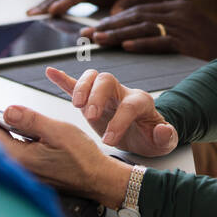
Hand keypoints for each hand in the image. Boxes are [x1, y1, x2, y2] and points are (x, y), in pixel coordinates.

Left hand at [0, 103, 131, 207]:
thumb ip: (30, 120)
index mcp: (21, 157)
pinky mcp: (31, 176)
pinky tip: (10, 137)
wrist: (97, 179)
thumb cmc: (82, 157)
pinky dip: (6, 144)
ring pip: (2, 151)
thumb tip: (7, 111)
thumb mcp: (57, 131)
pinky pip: (11, 157)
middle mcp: (19, 169)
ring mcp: (25, 174)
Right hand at [45, 66, 177, 156]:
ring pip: (92, 78)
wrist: (142, 134)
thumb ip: (165, 137)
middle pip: (107, 81)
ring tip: (76, 105)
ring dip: (81, 88)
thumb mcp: (163, 143)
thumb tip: (163, 129)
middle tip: (91, 116)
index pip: (128, 105)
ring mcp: (105, 94)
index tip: (110, 140)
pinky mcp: (90, 99)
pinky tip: (50, 72)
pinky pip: (75, 84)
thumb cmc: (151, 137)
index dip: (119, 121)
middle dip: (97, 96)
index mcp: (140, 102)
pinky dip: (63, 79)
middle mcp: (121, 93)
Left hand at [81, 0, 216, 60]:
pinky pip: (161, 41)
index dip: (114, 18)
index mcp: (175, 6)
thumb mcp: (185, 29)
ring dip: (119, 34)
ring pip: (144, 27)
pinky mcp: (188, 42)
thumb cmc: (208, 45)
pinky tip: (126, 46)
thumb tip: (130, 34)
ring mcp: (183, 26)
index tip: (94, 27)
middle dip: (109, 25)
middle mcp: (178, 12)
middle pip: (136, 15)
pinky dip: (142, 43)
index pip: (138, 9)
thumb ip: (162, 27)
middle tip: (87, 34)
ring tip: (99, 40)